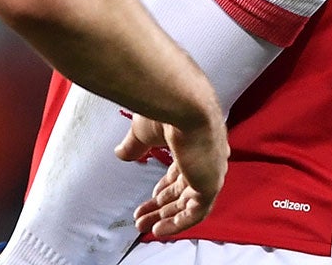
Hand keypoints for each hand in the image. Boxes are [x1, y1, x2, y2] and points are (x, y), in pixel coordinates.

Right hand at [122, 110, 226, 237]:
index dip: (165, 188)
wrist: (182, 101)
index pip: (181, 172)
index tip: (151, 198)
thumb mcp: (144, 131)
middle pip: (182, 191)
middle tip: (141, 218)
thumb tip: (121, 153)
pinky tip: (159, 230)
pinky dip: (178, 224)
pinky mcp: (210, 184)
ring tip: (143, 227)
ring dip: (165, 217)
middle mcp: (206, 158)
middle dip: (160, 207)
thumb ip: (135, 145)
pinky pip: (196, 213)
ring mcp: (210, 172)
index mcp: (194, 142)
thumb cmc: (168, 106)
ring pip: (188, 204)